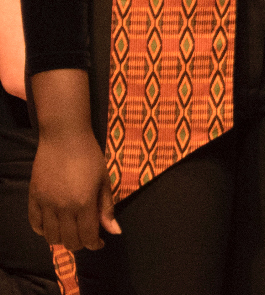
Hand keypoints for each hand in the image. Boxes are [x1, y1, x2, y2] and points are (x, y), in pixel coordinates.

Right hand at [27, 68, 119, 250]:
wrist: (64, 138)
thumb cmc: (90, 156)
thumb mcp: (105, 180)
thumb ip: (107, 208)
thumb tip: (114, 231)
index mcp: (84, 203)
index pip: (87, 236)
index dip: (95, 244)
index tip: (100, 242)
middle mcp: (62, 208)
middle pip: (68, 241)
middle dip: (80, 244)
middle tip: (87, 237)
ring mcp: (45, 204)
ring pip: (50, 237)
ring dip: (62, 240)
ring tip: (71, 232)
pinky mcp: (33, 198)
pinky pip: (35, 224)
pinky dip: (43, 230)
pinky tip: (53, 226)